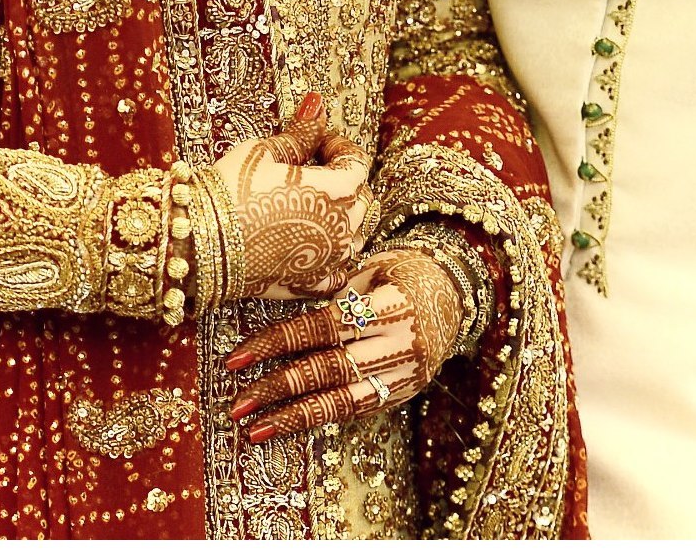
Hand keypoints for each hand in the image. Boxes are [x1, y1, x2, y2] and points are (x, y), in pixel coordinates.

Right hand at [212, 93, 373, 300]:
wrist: (199, 242)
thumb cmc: (231, 191)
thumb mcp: (265, 152)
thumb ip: (299, 136)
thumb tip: (316, 110)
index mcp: (336, 191)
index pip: (357, 162)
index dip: (339, 145)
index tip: (319, 139)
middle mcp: (341, 229)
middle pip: (362, 198)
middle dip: (345, 178)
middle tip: (315, 166)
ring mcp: (328, 260)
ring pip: (355, 235)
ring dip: (344, 216)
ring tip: (314, 202)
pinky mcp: (309, 284)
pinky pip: (336, 271)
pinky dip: (333, 255)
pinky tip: (316, 244)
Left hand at [222, 246, 464, 441]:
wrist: (457, 290)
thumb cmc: (404, 268)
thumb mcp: (372, 267)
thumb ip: (334, 291)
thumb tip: (279, 304)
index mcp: (389, 307)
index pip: (323, 329)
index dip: (278, 343)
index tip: (238, 357)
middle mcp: (399, 346)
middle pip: (329, 370)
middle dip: (278, 388)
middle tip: (237, 403)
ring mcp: (404, 375)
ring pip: (342, 402)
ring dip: (294, 417)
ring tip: (254, 428)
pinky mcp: (405, 393)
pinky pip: (357, 408)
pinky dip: (321, 416)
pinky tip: (289, 423)